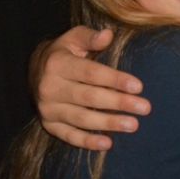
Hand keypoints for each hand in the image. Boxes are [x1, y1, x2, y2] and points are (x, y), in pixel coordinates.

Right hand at [30, 26, 149, 150]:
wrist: (34, 70)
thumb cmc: (64, 52)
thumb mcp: (74, 38)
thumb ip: (91, 37)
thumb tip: (108, 34)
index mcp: (58, 64)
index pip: (90, 73)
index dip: (115, 80)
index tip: (138, 86)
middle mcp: (50, 87)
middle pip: (89, 98)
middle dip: (119, 103)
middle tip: (144, 108)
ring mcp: (48, 108)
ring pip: (81, 119)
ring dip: (109, 123)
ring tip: (133, 125)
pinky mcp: (48, 124)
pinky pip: (69, 136)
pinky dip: (88, 142)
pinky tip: (108, 144)